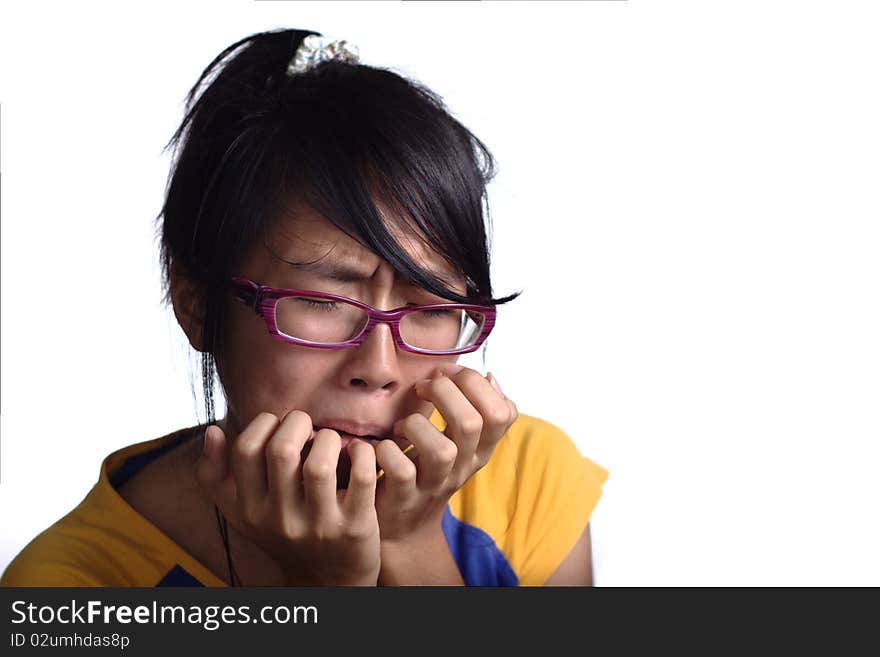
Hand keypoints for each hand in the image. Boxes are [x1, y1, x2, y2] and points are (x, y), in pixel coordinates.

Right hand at [195, 411, 380, 585]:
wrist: (327, 582)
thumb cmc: (284, 534)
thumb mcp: (243, 512)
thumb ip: (217, 475)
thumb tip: (213, 431)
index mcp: (251, 510)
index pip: (246, 449)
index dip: (264, 423)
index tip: (279, 425)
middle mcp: (281, 520)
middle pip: (282, 451)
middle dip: (298, 423)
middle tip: (308, 427)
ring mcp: (319, 525)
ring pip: (320, 464)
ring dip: (328, 439)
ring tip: (330, 442)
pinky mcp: (355, 527)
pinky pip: (361, 477)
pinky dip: (363, 454)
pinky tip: (358, 453)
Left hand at [374, 365, 517, 543]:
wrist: (404, 526)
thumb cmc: (428, 471)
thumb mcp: (460, 444)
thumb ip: (475, 411)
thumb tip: (491, 377)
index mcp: (480, 449)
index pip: (503, 413)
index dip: (476, 383)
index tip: (447, 373)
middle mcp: (463, 467)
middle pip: (472, 423)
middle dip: (445, 391)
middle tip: (424, 387)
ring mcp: (435, 485)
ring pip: (442, 451)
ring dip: (417, 424)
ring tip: (403, 423)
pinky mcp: (405, 498)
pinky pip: (402, 471)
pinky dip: (388, 450)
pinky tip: (383, 445)